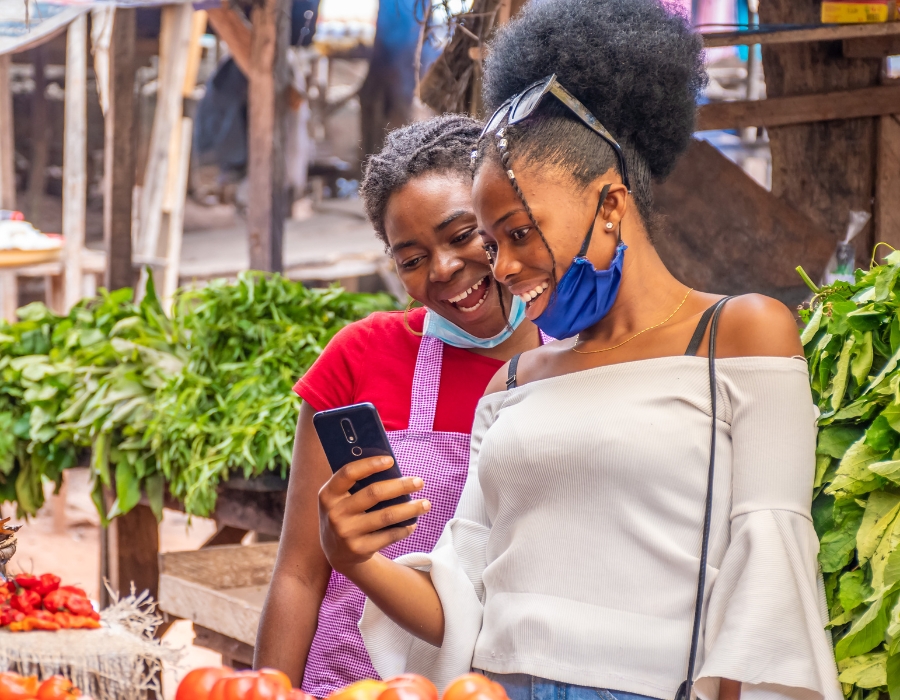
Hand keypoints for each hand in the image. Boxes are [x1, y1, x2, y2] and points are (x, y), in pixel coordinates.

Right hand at [317, 456, 429, 574]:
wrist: (336, 552)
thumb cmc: (345, 513)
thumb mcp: (340, 498)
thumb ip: (357, 483)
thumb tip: (390, 467)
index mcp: (328, 494)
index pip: (348, 473)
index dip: (370, 464)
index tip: (391, 460)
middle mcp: (335, 513)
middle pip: (374, 493)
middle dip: (401, 486)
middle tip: (419, 482)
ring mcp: (346, 533)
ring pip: (386, 516)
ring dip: (410, 509)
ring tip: (426, 504)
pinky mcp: (359, 549)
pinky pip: (389, 536)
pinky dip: (404, 529)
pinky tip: (413, 523)